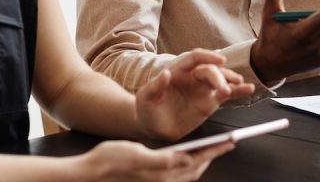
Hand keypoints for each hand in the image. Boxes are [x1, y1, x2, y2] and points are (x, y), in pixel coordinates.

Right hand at [76, 139, 233, 181]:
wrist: (89, 174)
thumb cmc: (109, 161)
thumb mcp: (136, 153)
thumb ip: (163, 160)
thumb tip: (186, 159)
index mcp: (161, 174)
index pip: (196, 161)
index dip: (215, 150)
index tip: (230, 142)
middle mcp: (162, 181)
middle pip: (196, 169)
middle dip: (212, 156)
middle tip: (226, 143)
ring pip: (188, 174)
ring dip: (201, 162)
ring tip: (211, 149)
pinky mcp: (151, 181)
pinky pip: (177, 176)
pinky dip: (188, 166)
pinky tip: (186, 158)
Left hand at [135, 50, 254, 140]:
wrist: (154, 127)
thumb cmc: (147, 109)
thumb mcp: (145, 98)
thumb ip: (155, 85)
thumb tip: (165, 73)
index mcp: (178, 70)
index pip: (195, 58)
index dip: (208, 56)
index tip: (220, 60)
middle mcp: (193, 76)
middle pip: (210, 70)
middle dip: (219, 77)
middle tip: (224, 89)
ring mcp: (203, 88)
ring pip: (221, 79)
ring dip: (231, 80)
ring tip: (241, 85)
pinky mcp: (210, 101)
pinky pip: (227, 94)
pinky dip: (238, 91)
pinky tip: (247, 89)